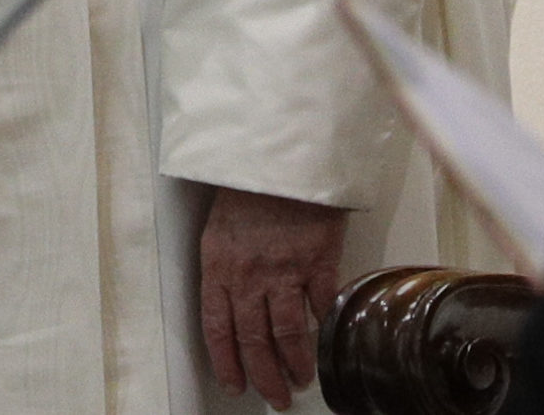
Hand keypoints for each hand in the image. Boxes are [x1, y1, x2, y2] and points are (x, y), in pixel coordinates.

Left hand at [199, 186, 347, 407]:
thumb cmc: (251, 184)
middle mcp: (248, 276)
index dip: (227, 363)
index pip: (218, 330)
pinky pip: (321, 305)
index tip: (235, 383)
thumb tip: (236, 302)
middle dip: (264, 376)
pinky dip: (324, 325)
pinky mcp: (318, 260)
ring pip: (288, 334)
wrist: (283, 152)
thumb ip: (226, 266)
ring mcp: (285, 270)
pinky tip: (326, 337)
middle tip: (274, 395)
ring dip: (296, 363)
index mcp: (218, 266)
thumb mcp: (220, 226)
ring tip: (301, 378)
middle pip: (254, 341)